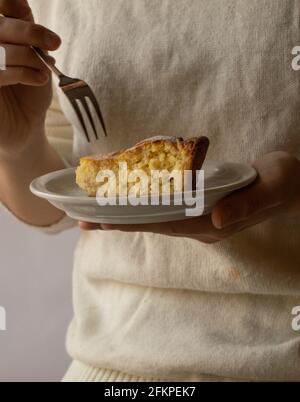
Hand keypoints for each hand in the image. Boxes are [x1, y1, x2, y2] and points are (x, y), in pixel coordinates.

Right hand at [0, 0, 60, 158]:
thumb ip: (24, 29)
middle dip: (28, 32)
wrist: (27, 127)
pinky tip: (38, 79)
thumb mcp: (32, 57)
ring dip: (28, 57)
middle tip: (54, 42)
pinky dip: (23, 72)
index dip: (10, 5)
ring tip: (44, 71)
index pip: (0, 11)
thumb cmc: (29, 92)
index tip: (22, 7)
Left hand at [79, 152, 299, 242]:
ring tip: (94, 216)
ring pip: (155, 219)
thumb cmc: (281, 181)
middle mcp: (202, 224)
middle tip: (84, 222)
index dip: (134, 223)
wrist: (289, 181)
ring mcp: (199, 217)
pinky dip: (142, 208)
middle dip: (119, 224)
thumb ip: (246, 204)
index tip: (103, 222)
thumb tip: (217, 217)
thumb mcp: (271, 187)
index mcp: (214, 222)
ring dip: (125, 218)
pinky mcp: (199, 207)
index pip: (166, 224)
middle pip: (154, 225)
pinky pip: (164, 210)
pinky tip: (126, 205)